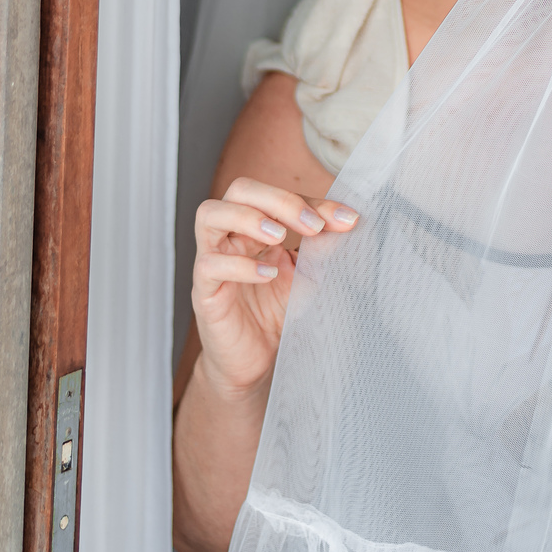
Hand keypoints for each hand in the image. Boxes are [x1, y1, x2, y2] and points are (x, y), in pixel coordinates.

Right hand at [191, 177, 358, 400]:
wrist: (256, 361)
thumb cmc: (277, 313)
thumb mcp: (308, 275)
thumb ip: (323, 248)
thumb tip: (348, 220)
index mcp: (257, 225)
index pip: (280, 196)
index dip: (314, 202)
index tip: (347, 219)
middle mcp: (232, 235)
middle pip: (240, 189)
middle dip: (279, 200)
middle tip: (312, 225)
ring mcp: (213, 259)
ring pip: (210, 215)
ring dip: (248, 219)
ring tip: (280, 237)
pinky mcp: (204, 290)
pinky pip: (209, 264)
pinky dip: (240, 265)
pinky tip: (267, 275)